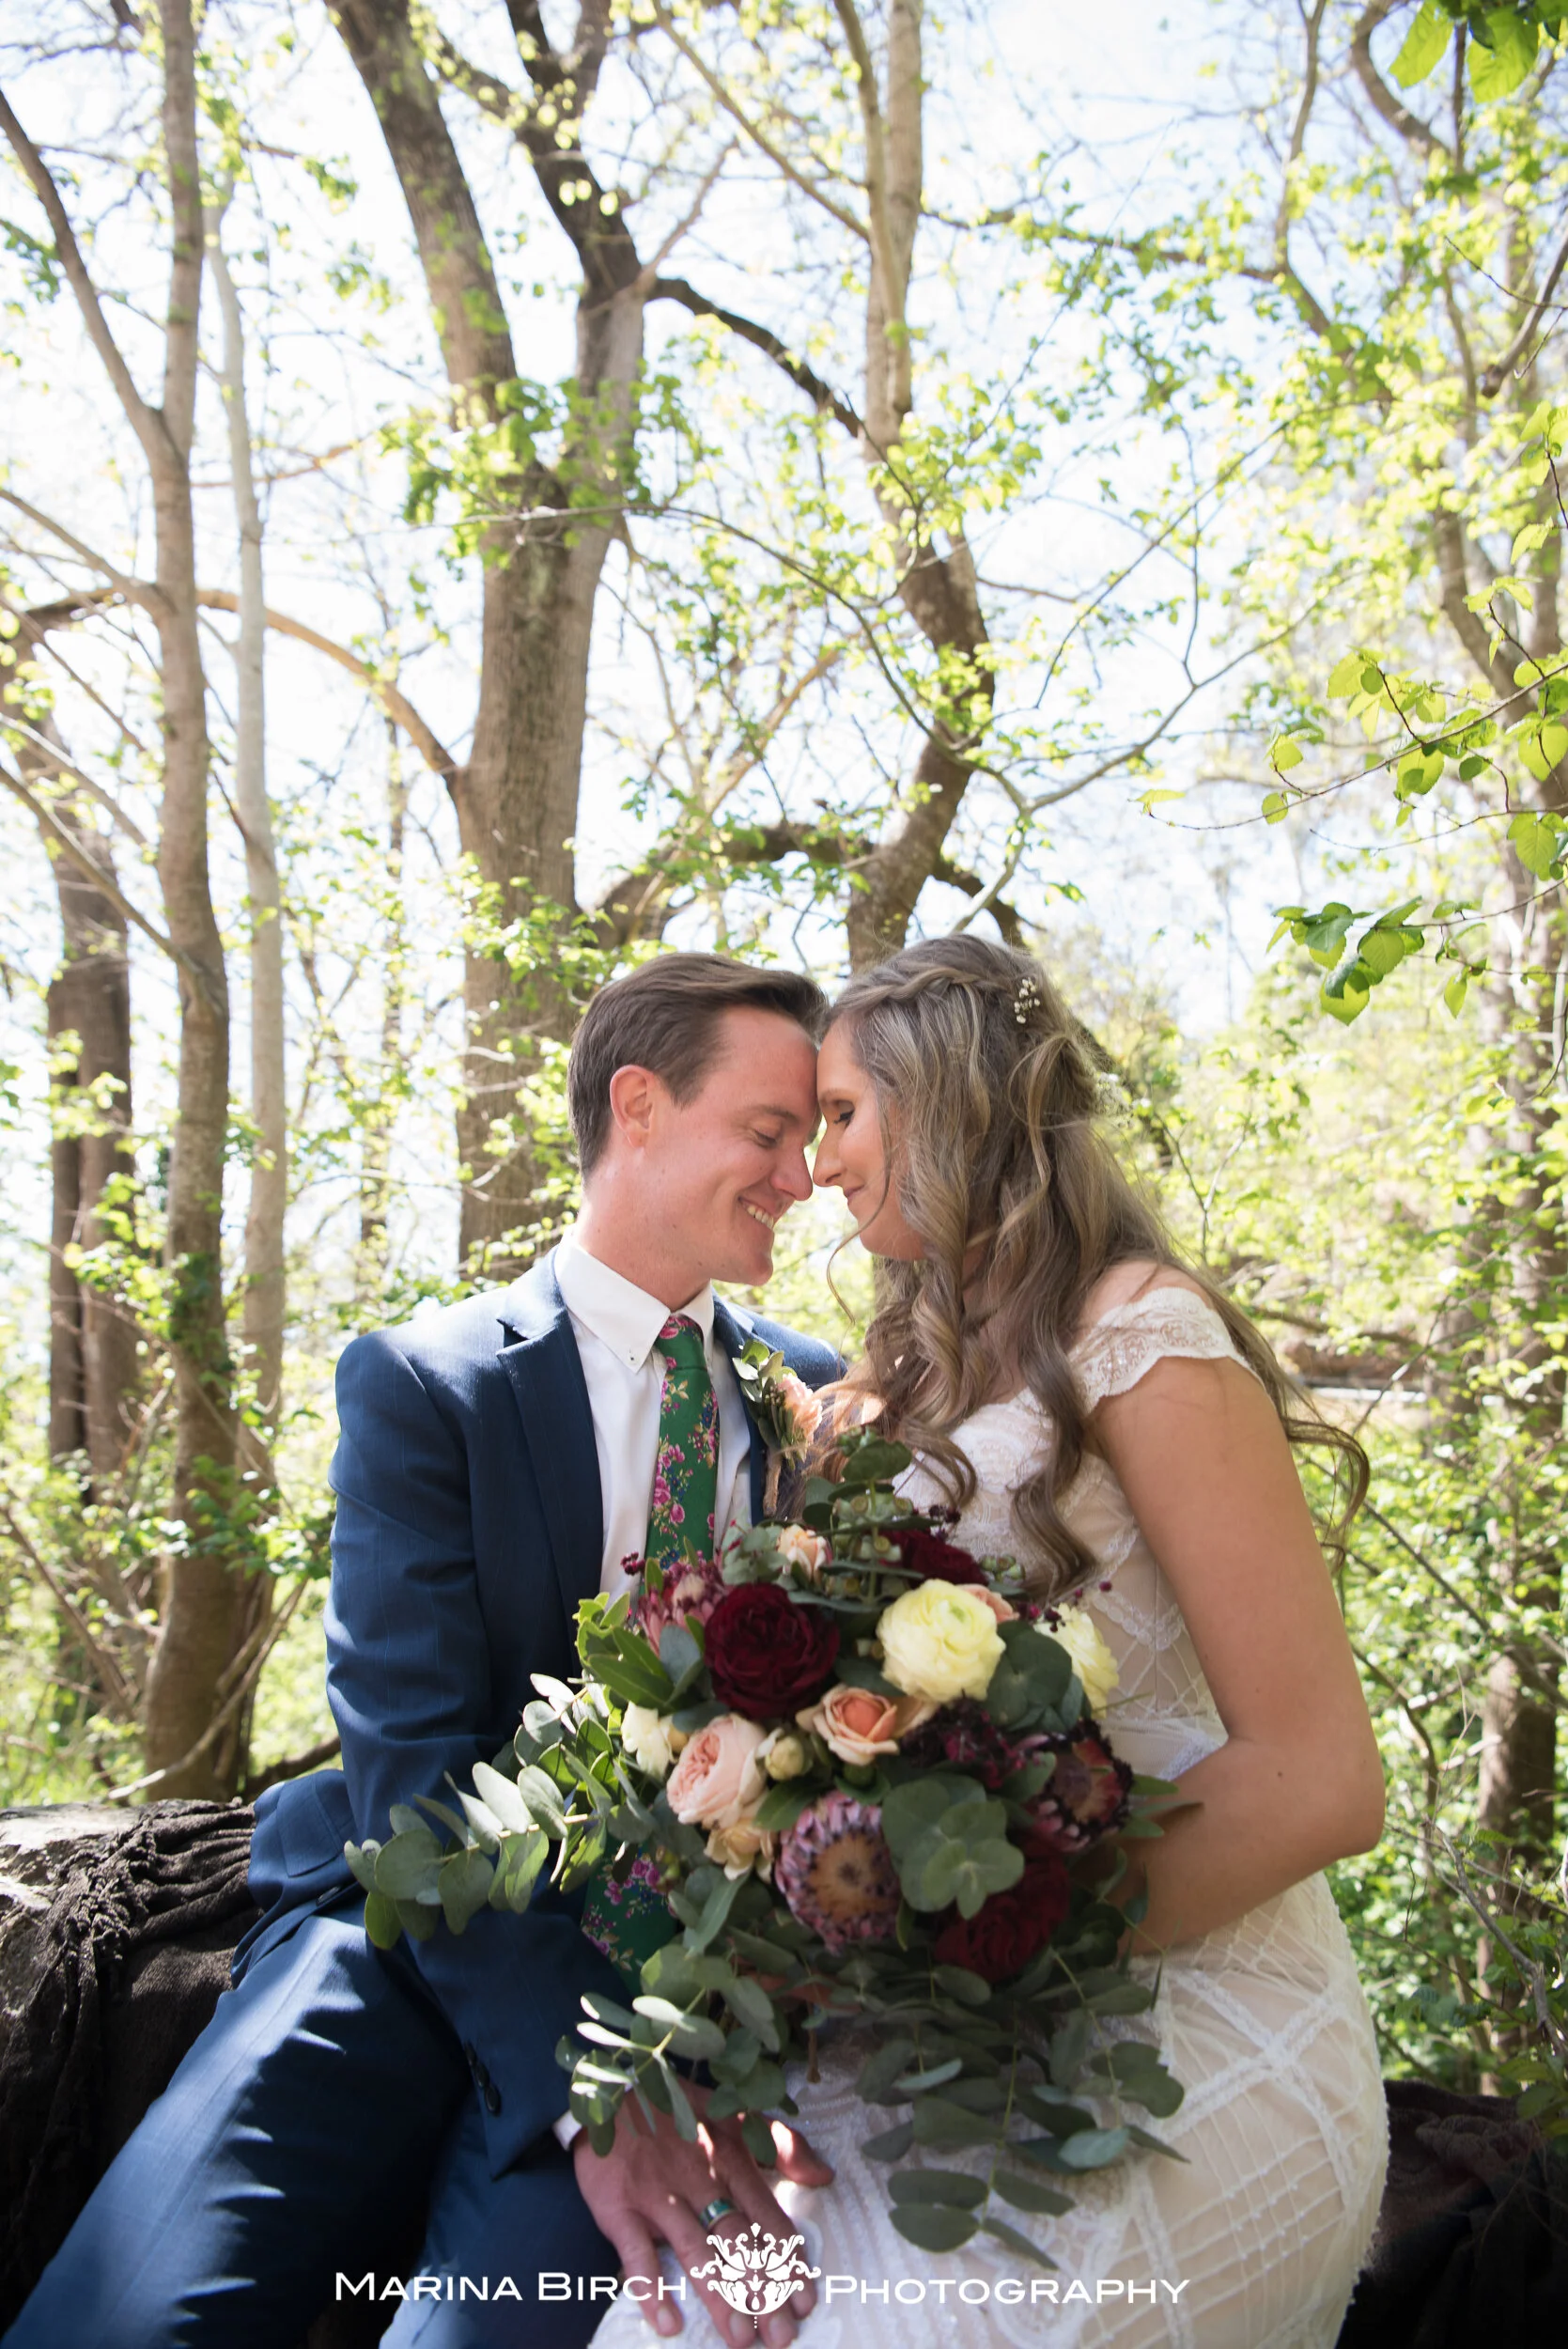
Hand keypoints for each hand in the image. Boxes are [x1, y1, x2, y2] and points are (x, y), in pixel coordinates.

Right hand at [573, 2083, 833, 2347]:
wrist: (609, 2088)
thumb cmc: (678, 2109)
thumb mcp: (734, 2114)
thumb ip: (782, 2143)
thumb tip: (825, 2175)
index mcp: (729, 2158)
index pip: (767, 2216)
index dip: (788, 2260)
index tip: (805, 2300)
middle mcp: (698, 2180)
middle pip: (737, 2243)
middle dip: (762, 2291)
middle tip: (780, 2337)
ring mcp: (659, 2196)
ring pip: (695, 2252)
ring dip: (719, 2296)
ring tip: (740, 2337)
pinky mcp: (620, 2207)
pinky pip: (636, 2253)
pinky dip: (650, 2288)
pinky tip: (667, 2322)